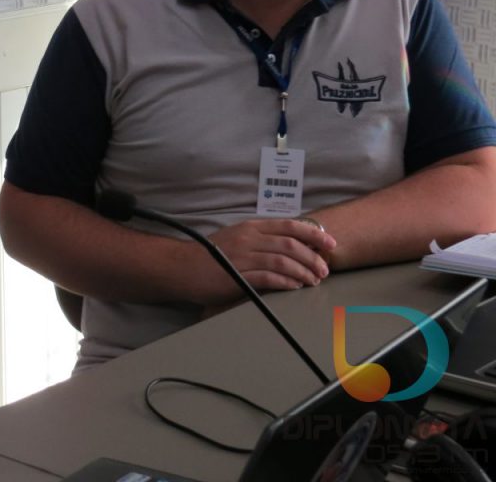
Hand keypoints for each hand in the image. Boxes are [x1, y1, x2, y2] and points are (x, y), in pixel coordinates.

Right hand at [189, 217, 335, 305]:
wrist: (182, 267)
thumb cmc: (210, 255)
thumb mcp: (237, 238)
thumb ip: (261, 240)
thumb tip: (291, 246)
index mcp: (251, 227)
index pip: (290, 226)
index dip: (314, 234)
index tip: (330, 244)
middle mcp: (249, 238)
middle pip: (291, 244)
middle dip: (313, 258)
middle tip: (324, 270)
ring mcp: (243, 256)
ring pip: (283, 261)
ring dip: (303, 272)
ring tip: (313, 281)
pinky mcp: (237, 275)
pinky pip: (269, 277)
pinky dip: (286, 282)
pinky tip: (295, 286)